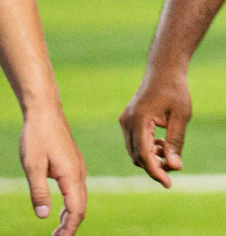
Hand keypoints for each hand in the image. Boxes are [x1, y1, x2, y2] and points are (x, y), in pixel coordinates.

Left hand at [19, 105, 85, 235]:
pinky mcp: (73, 165)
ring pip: (80, 199)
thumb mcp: (32, 166)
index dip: (69, 228)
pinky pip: (77, 190)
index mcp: (71, 175)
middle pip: (81, 206)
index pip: (76, 209)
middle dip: (70, 226)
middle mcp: (79, 173)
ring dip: (70, 216)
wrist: (46, 113)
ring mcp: (78, 168)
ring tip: (57, 231)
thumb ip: (38, 192)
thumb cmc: (37, 137)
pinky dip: (71, 205)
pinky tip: (61, 211)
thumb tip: (43, 216)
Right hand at [119, 69, 191, 187]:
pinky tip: (162, 145)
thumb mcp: (181, 116)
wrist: (164, 70)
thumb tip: (174, 166)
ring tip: (170, 154)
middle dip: (155, 166)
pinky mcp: (127, 121)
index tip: (169, 183)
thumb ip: (176, 141)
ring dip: (151, 158)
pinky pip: (134, 143)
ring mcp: (125, 122)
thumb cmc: (176, 90)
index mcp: (140, 119)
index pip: (144, 155)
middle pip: (138, 156)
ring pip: (135, 152)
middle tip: (175, 168)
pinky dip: (147, 149)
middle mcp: (127, 122)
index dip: (156, 172)